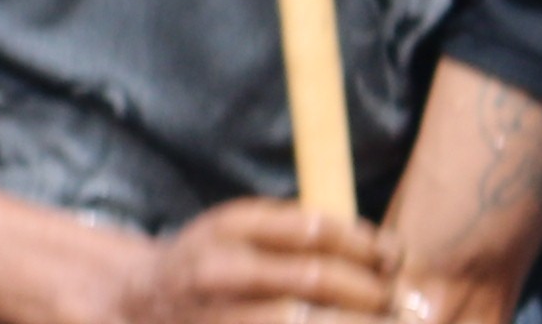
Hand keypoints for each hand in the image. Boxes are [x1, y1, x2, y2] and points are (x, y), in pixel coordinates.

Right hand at [94, 198, 408, 323]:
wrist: (141, 301)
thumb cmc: (211, 262)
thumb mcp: (241, 228)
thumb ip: (297, 232)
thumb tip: (383, 253)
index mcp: (231, 227)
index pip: (312, 229)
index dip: (364, 245)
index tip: (393, 257)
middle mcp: (221, 269)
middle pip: (314, 279)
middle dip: (369, 292)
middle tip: (400, 301)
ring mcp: (219, 315)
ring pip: (296, 320)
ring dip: (354, 323)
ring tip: (387, 322)